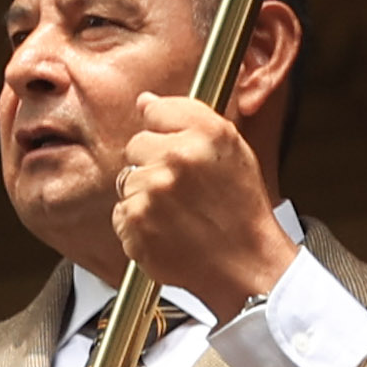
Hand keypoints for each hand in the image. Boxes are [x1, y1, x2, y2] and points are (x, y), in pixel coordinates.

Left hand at [112, 92, 294, 308]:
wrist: (246, 265)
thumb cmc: (241, 209)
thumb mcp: (232, 148)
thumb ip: (187, 115)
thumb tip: (145, 101)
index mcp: (203, 135)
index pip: (154, 110)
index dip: (164, 131)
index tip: (178, 148)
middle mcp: (174, 160)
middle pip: (136, 146)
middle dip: (153, 163)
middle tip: (182, 188)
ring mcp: (150, 193)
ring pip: (127, 180)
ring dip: (145, 195)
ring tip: (178, 212)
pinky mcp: (134, 224)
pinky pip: (121, 212)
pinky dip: (138, 222)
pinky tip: (167, 230)